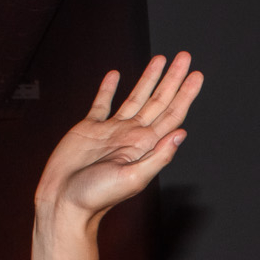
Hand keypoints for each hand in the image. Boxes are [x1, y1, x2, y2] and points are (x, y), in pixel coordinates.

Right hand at [34, 54, 202, 223]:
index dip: (185, 94)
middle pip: (158, 101)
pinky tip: (115, 75)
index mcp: (145, 146)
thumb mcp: (133, 178)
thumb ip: (158, 157)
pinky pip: (102, 104)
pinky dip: (108, 89)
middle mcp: (132, 135)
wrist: (63, 201)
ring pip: (135, 97)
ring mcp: (111, 131)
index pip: (171, 115)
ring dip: (148, 78)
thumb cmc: (96, 196)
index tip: (196, 75)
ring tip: (160, 59)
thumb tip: (181, 134)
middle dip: (172, 79)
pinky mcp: (89, 129)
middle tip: (185, 57)